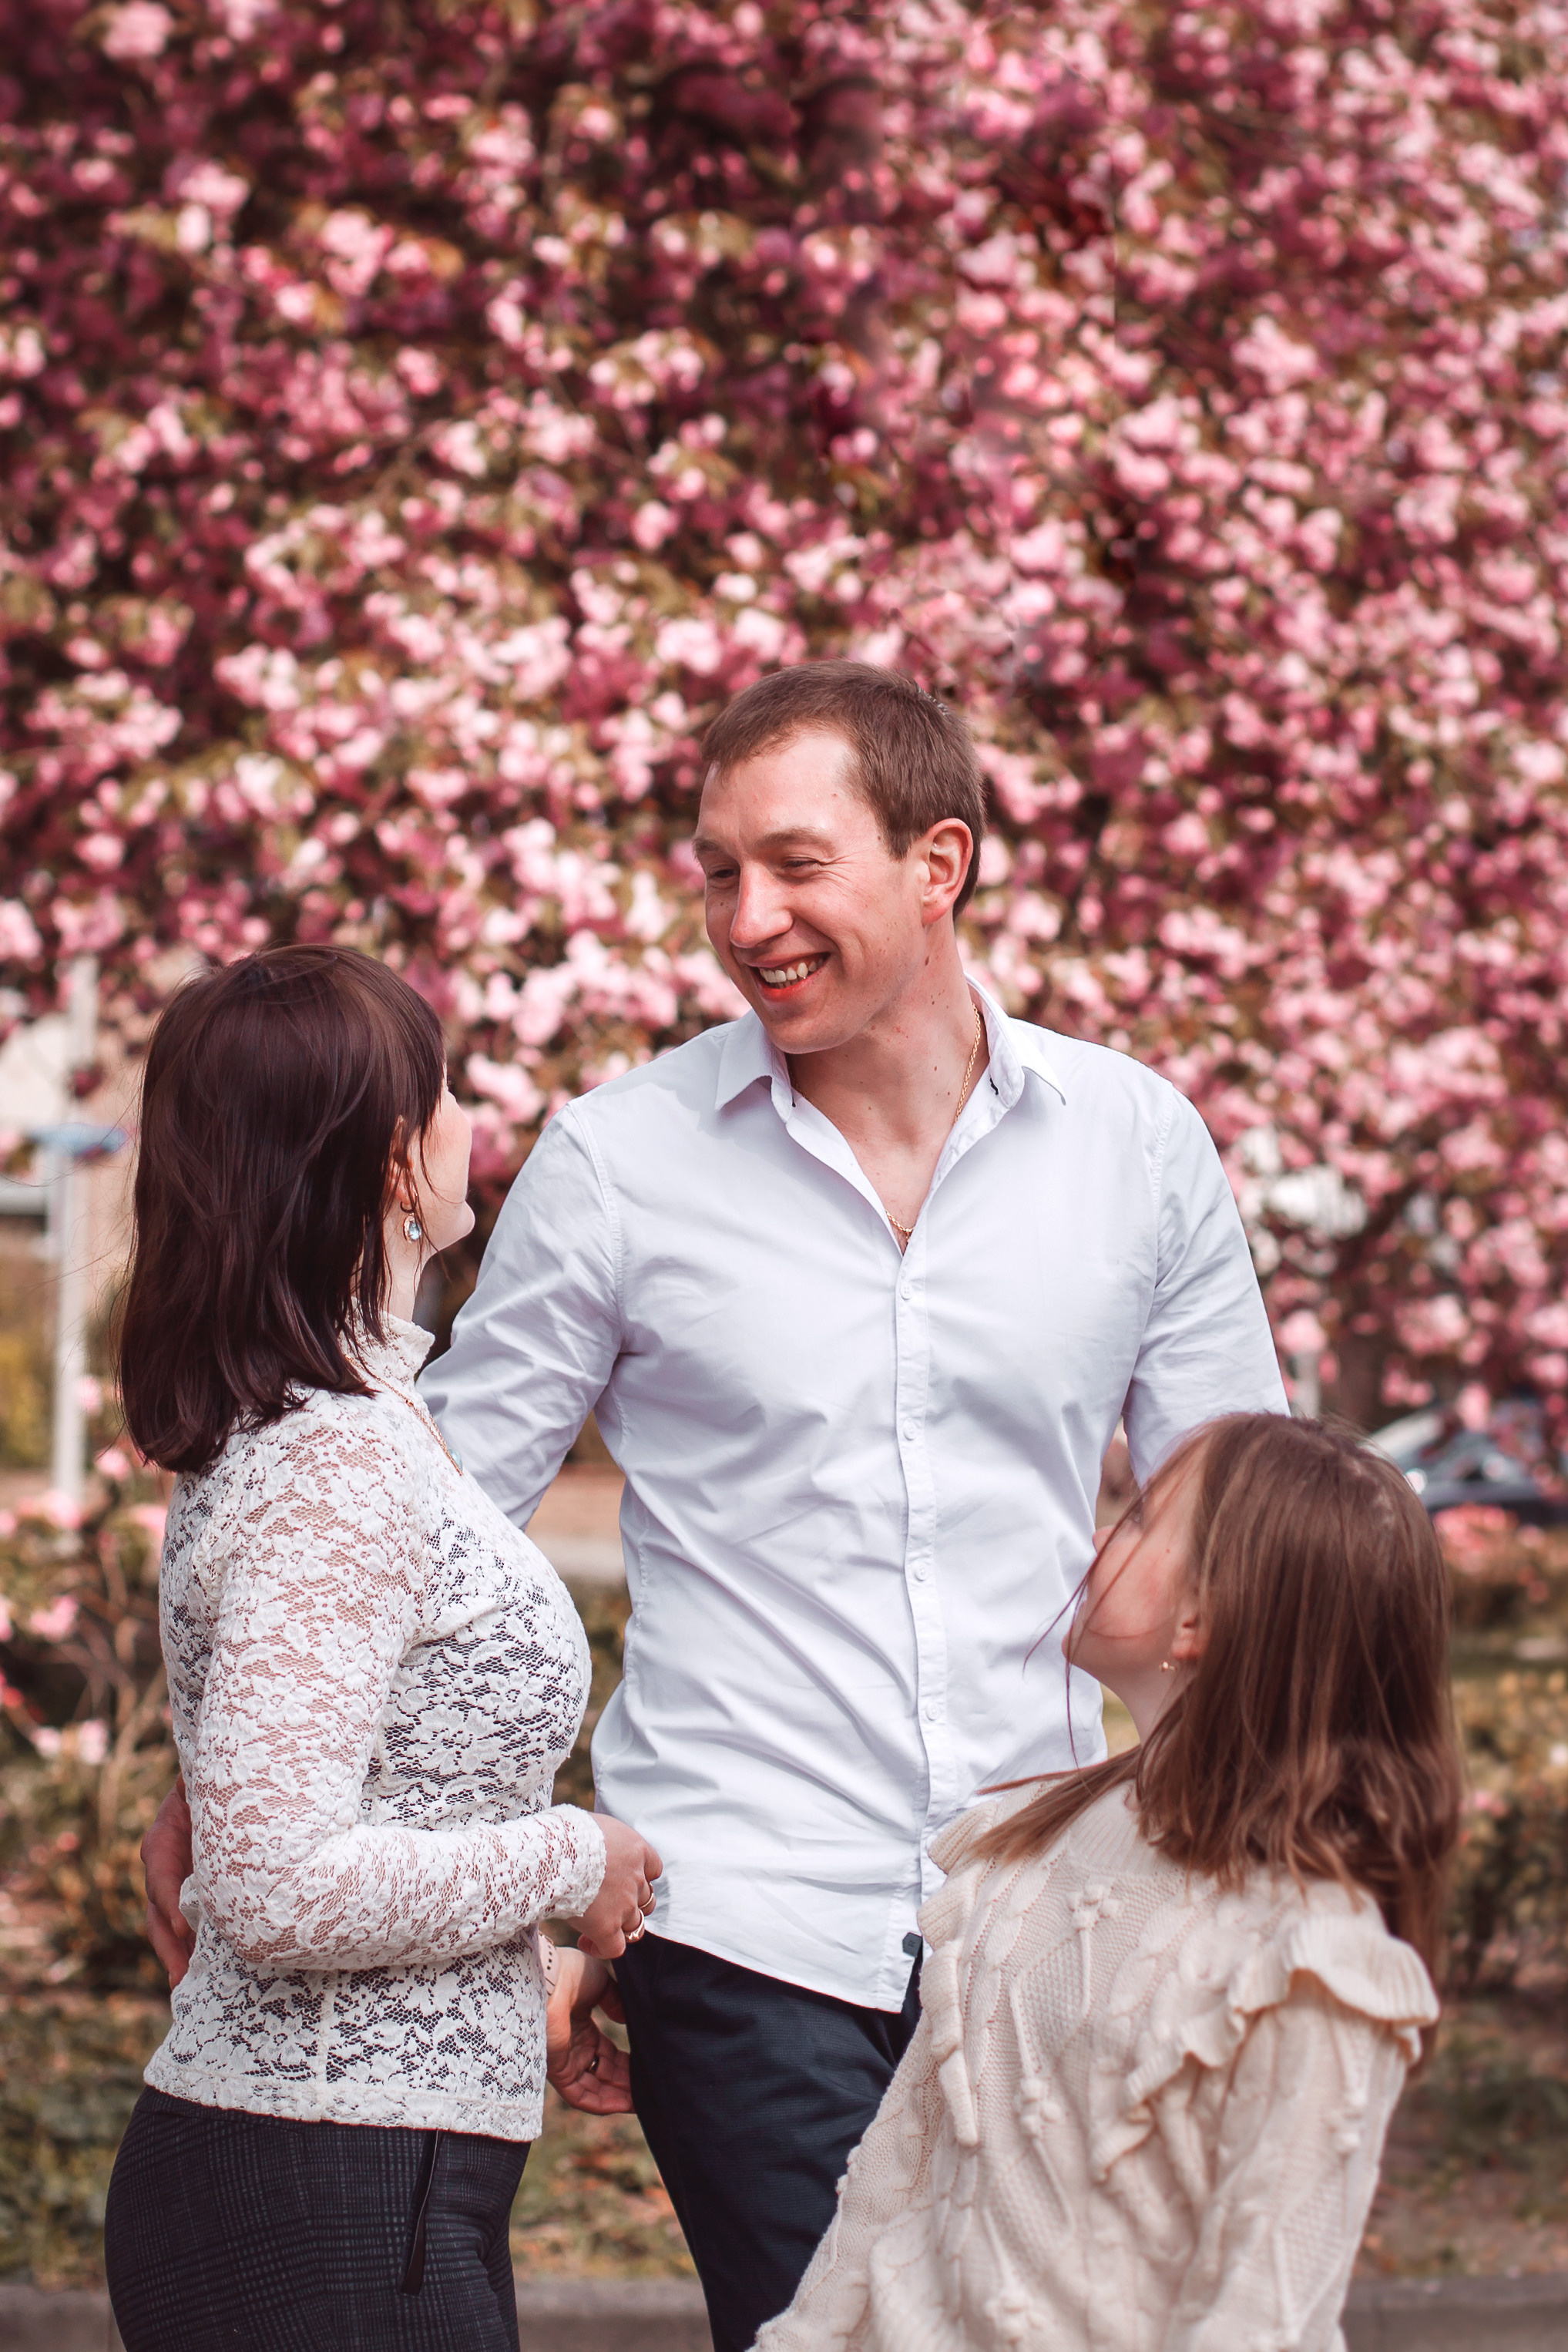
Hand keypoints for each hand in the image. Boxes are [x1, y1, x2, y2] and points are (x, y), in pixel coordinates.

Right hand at [142, 1775, 195, 1987]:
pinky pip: (187, 1922)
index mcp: (164, 1837)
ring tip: (185, 1985)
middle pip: (159, 1909)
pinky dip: (191, 1946)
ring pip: (169, 1924)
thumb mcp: (202, 1784)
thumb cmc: (215, 1782)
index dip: (169, 1901)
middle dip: (169, 1945)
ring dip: (178, 1954)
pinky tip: (200, 1969)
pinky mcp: (192, 1891)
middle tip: (181, 1976)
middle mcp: (164, 1863)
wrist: (223, 1783)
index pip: (160, 1873)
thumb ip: (197, 1789)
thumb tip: (203, 1785)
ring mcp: (175, 1880)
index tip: (184, 1927)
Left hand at [543, 1942, 632, 2113]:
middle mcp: (573, 2047)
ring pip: (595, 2088)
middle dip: (627, 2083)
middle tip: (651, 2088)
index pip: (607, 2054)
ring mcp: (565, 2060)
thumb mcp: (601, 1985)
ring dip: (619, 2097)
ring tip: (645, 2101)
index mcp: (581, 2027)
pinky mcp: (558, 2071)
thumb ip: (616, 2002)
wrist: (550, 1977)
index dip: (627, 2063)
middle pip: (604, 2073)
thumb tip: (628, 2020)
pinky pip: (580, 2096)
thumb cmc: (571, 1974)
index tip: (647, 2068)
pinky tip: (625, 2104)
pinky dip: (602, 2103)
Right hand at [575, 1813, 661, 1961]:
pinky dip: (602, 1948)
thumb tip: (594, 1844)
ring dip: (619, 1926)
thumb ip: (606, 1840)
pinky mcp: (607, 1927)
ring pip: (634, 1925)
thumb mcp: (595, 1825)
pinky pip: (614, 1948)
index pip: (653, 1869)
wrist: (556, 1852)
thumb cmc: (567, 1833)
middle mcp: (636, 1879)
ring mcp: (624, 1905)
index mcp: (636, 1850)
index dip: (639, 1877)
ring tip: (595, 1924)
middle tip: (605, 1902)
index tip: (620, 1879)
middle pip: (644, 1898)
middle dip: (628, 1902)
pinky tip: (586, 1942)